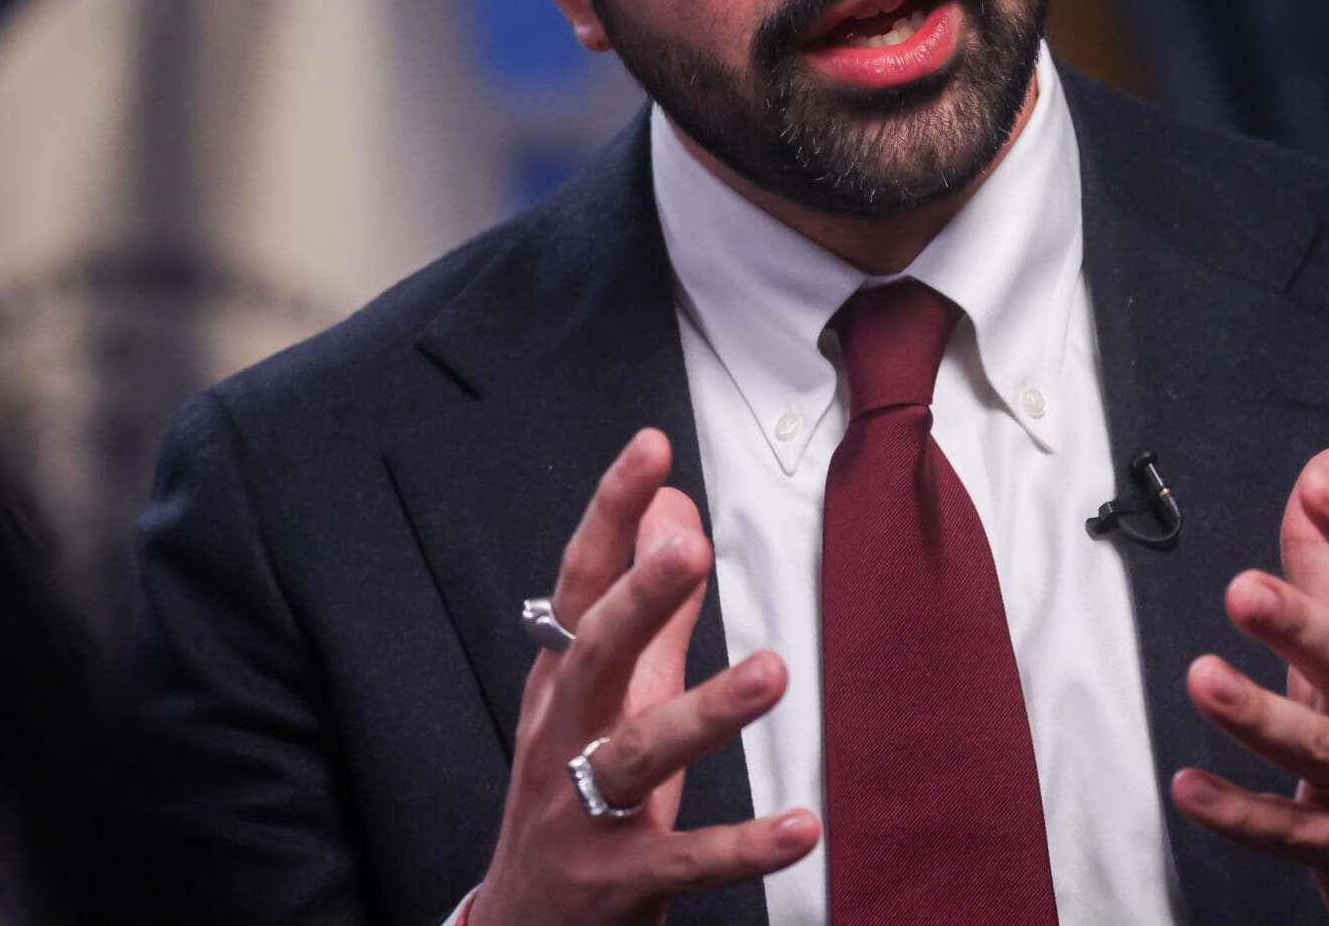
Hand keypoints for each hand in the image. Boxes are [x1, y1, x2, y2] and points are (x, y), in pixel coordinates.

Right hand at [472, 429, 819, 925]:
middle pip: (593, 657)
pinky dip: (742, 847)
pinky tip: (802, 826)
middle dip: (637, 600)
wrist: (526, 925)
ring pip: (638, 754)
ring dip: (706, 712)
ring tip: (772, 673)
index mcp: (561, 684)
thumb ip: (650, 609)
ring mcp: (585, 813)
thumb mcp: (605, 698)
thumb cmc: (570, 795)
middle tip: (690, 549)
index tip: (649, 450)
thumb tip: (673, 510)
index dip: (609, 516)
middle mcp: (563, 739)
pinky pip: (685, 860)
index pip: (581, 586)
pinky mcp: (623, 883)